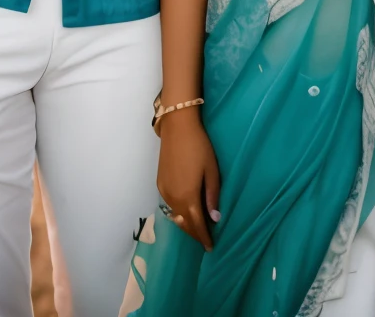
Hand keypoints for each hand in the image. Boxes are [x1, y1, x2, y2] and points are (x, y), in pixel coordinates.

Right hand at [156, 111, 220, 250]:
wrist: (177, 127)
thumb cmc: (199, 147)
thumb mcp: (212, 171)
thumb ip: (212, 196)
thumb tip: (214, 218)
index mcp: (188, 196)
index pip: (197, 225)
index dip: (204, 237)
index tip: (210, 248)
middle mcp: (173, 198)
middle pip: (184, 223)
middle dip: (195, 234)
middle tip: (205, 240)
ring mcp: (164, 191)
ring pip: (176, 215)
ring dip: (186, 223)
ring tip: (197, 228)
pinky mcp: (160, 183)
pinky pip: (170, 205)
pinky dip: (179, 212)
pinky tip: (186, 211)